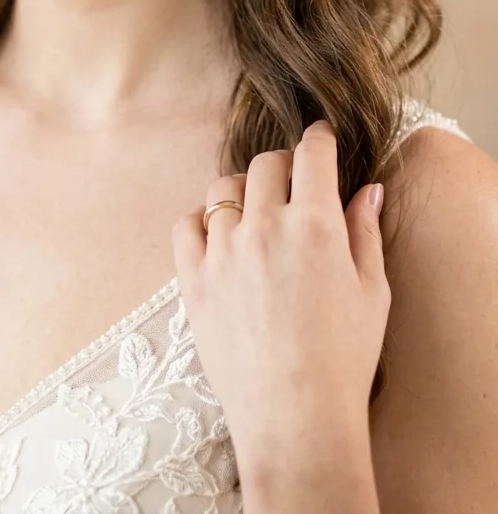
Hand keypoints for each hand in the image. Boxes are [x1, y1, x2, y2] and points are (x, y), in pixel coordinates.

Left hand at [171, 120, 390, 466]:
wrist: (295, 419)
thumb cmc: (343, 360)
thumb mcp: (372, 292)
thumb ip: (364, 232)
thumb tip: (366, 190)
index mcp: (316, 226)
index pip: (312, 154)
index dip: (319, 139)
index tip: (320, 140)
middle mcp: (266, 227)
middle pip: (266, 164)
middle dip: (284, 165)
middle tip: (292, 183)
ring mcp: (224, 251)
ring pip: (225, 189)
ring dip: (244, 192)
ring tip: (256, 212)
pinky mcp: (193, 279)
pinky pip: (187, 224)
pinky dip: (203, 221)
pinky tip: (220, 237)